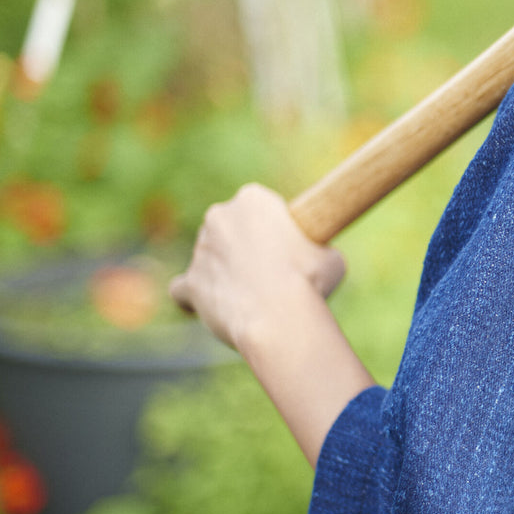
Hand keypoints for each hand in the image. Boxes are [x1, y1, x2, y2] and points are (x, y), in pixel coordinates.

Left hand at [170, 183, 345, 350]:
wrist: (280, 315)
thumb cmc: (309, 280)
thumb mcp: (330, 256)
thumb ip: (315, 250)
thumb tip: (316, 262)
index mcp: (253, 199)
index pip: (260, 206)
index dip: (275, 228)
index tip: (287, 248)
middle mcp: (219, 216)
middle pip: (230, 228)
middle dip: (244, 246)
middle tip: (272, 272)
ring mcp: (200, 250)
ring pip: (210, 258)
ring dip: (226, 272)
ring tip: (254, 298)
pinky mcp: (190, 282)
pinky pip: (184, 288)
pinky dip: (195, 297)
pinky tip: (211, 306)